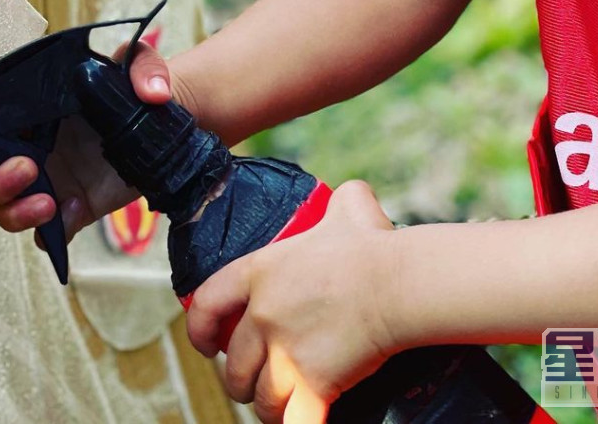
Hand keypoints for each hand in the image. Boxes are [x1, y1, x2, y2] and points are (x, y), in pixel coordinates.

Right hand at [0, 39, 190, 244]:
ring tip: (48, 203)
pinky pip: (47, 235)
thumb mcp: (141, 64)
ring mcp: (51, 181)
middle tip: (28, 169)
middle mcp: (34, 147)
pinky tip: (74, 210)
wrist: (169, 127)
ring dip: (14, 212)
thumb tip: (152, 92)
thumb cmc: (140, 91)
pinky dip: (52, 232)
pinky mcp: (73, 209)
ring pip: (5, 209)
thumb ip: (145, 66)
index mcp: (34, 112)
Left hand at [186, 181, 402, 423]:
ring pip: (262, 397)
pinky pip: (291, 421)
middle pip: (236, 365)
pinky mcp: (312, 386)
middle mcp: (264, 315)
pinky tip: (301, 419)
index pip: (208, 303)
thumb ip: (340, 202)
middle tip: (258, 380)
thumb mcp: (349, 206)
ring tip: (282, 405)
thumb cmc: (374, 247)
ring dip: (270, 405)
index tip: (206, 345)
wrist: (397, 286)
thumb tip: (351, 197)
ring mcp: (285, 353)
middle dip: (243, 379)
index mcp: (261, 272)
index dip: (200, 330)